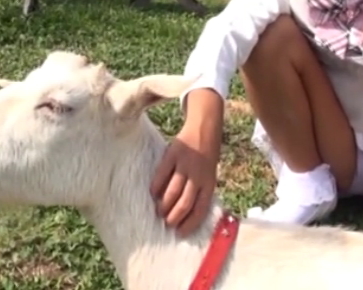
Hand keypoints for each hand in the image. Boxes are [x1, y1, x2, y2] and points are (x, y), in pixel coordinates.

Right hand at [149, 120, 219, 236]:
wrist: (204, 128)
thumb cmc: (206, 156)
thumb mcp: (209, 173)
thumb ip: (201, 190)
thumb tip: (187, 213)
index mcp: (209, 182)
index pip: (200, 209)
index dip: (190, 223)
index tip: (180, 233)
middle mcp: (198, 176)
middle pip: (185, 203)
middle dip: (175, 217)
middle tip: (166, 224)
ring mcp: (185, 165)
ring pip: (172, 192)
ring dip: (164, 206)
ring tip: (159, 212)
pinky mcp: (173, 155)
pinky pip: (162, 175)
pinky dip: (156, 187)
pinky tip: (152, 193)